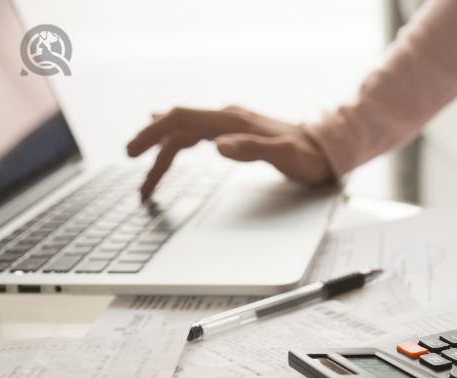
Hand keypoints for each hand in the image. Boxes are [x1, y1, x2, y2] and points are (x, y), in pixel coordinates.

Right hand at [126, 106, 333, 198]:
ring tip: (146, 180)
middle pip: (176, 126)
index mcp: (232, 121)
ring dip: (162, 153)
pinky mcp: (235, 133)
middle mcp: (227, 118)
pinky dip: (177, 144)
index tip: (131, 152)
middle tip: (130, 169)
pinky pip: (196, 136)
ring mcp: (230, 125)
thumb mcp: (284, 156)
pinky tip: (168, 146)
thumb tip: (218, 147)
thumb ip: (252, 149)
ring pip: (185, 133)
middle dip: (149, 145)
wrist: (326, 150)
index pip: (180, 119)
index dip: (152, 133)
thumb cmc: (308, 157)